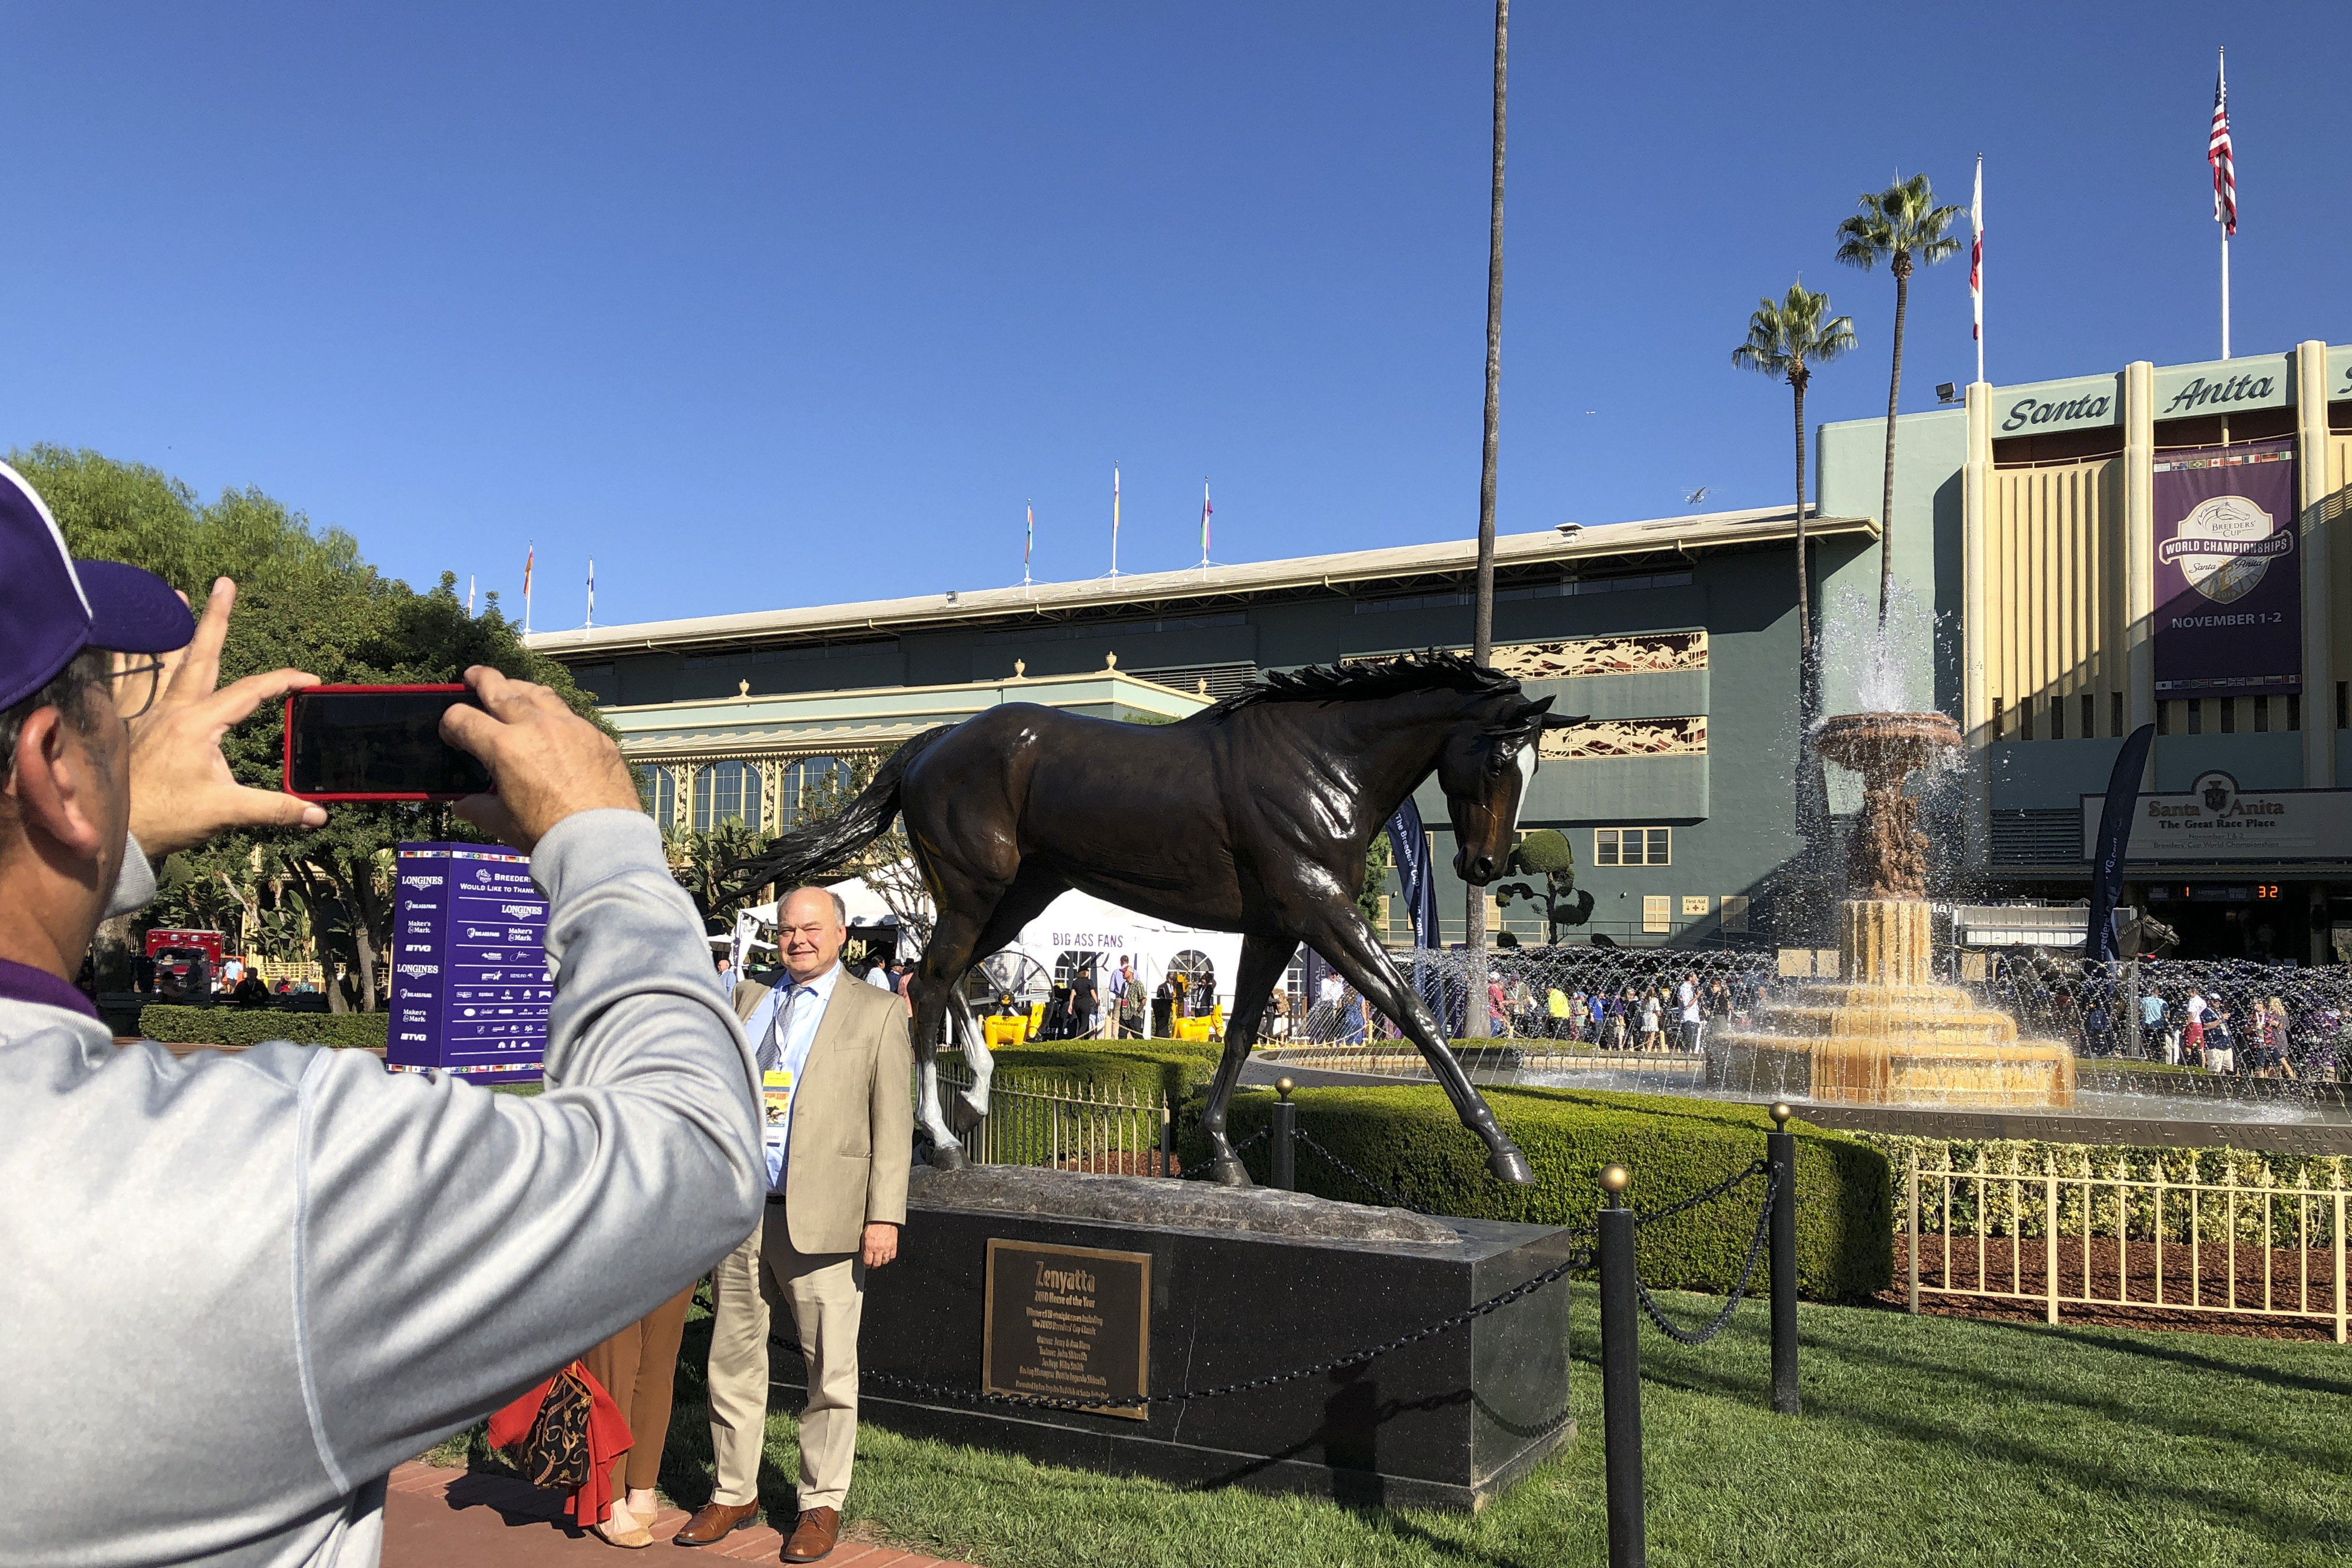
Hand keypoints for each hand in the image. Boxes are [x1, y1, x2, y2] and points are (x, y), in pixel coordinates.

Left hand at [128, 578, 326, 856]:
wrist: (112, 831)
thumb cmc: (166, 818)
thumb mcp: (226, 812)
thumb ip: (274, 808)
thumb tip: (318, 814)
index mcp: (198, 724)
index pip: (252, 691)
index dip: (285, 681)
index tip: (311, 680)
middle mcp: (171, 709)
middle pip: (199, 654)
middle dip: (214, 617)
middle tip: (223, 583)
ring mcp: (146, 714)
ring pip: (160, 659)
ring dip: (171, 627)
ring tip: (174, 595)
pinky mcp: (129, 724)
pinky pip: (126, 680)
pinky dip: (130, 656)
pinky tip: (126, 641)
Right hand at [442, 666, 640, 851]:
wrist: (600, 843)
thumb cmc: (550, 835)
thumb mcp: (503, 823)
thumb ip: (478, 808)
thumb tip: (464, 805)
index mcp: (505, 747)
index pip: (463, 719)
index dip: (450, 724)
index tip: (452, 732)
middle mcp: (536, 727)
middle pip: (500, 689)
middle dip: (482, 680)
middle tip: (472, 676)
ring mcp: (570, 727)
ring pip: (538, 693)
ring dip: (519, 688)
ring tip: (510, 688)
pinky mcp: (595, 736)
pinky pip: (569, 714)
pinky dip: (553, 713)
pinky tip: (551, 721)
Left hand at [860, 1222, 898, 1268]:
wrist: (884, 1218)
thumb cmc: (873, 1224)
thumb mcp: (864, 1235)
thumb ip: (864, 1247)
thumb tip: (863, 1255)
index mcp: (869, 1246)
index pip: (867, 1262)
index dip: (866, 1265)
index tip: (866, 1265)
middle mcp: (878, 1249)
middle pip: (876, 1264)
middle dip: (874, 1265)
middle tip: (873, 1265)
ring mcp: (887, 1248)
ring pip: (884, 1261)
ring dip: (881, 1262)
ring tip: (880, 1260)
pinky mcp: (894, 1245)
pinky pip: (892, 1256)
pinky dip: (889, 1258)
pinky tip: (887, 1257)